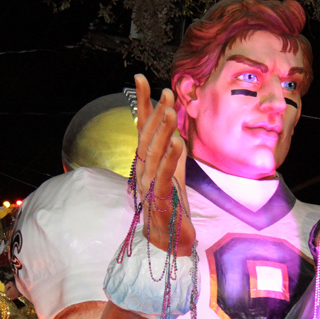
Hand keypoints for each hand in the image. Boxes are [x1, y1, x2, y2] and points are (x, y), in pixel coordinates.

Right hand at [133, 74, 194, 255]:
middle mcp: (144, 169)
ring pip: (155, 152)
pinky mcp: (161, 197)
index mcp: (146, 161)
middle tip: (166, 91)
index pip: (143, 127)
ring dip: (163, 130)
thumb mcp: (174, 173)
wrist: (169, 240)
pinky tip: (178, 142)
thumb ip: (172, 151)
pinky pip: (164, 174)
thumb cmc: (172, 205)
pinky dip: (171, 158)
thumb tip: (173, 128)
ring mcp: (150, 184)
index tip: (141, 78)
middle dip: (156, 112)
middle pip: (147, 136)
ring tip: (170, 111)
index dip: (143, 103)